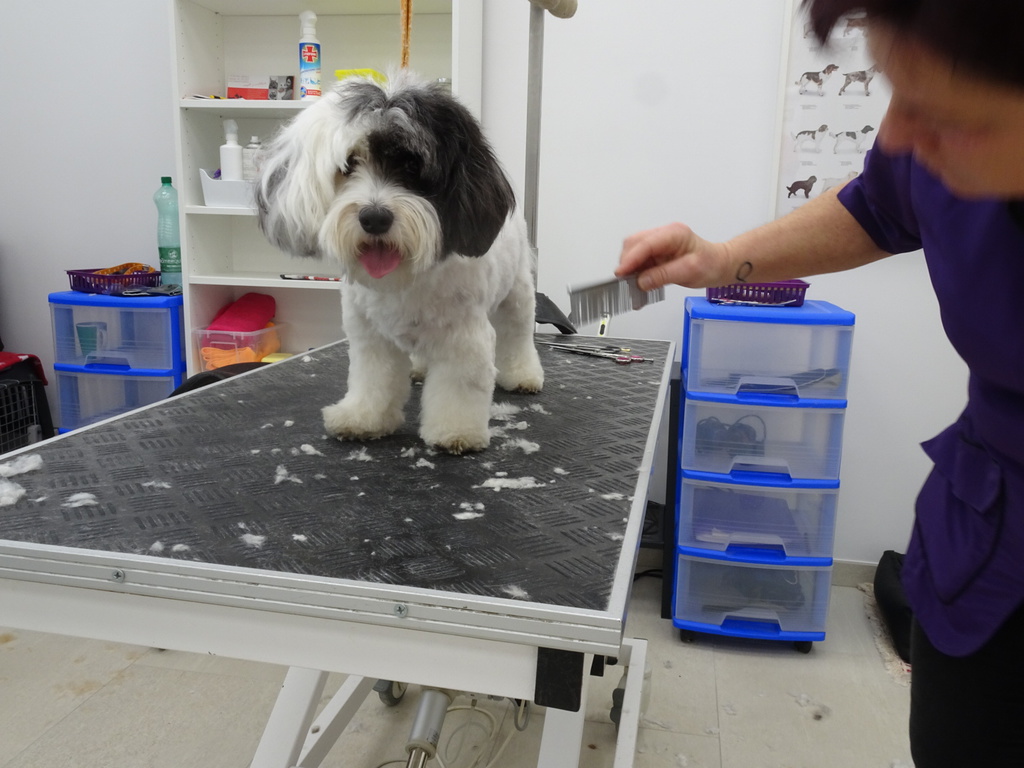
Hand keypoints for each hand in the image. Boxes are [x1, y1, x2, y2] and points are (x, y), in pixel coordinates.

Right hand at [616, 222, 730, 291]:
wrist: (719, 265)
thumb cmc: (710, 264)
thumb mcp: (689, 272)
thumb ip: (663, 275)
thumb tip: (641, 282)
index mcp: (674, 234)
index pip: (645, 243)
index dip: (630, 259)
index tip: (621, 273)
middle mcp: (664, 234)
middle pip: (634, 243)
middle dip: (627, 262)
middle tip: (625, 281)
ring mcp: (659, 242)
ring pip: (634, 251)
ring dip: (630, 268)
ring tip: (632, 285)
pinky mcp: (657, 252)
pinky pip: (640, 260)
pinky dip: (636, 272)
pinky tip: (638, 284)